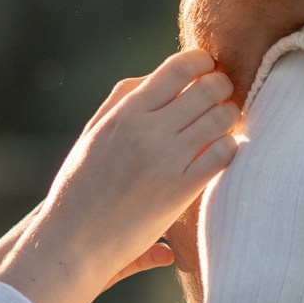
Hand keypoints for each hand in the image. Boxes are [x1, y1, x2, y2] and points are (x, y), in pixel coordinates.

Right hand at [0, 50, 239, 302]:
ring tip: (226, 125)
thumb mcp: (93, 134)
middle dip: (222, 87)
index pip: (177, 68)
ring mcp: (166, 158)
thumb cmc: (80, 187)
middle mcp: (148, 129)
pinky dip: (230, 147)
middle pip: (207, 88)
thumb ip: (120, 102)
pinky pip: (223, 153)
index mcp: (126, 112)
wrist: (73, 240)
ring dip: (230, 117)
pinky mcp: (181, 189)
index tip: (207, 69)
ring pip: (221, 118)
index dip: (201, 62)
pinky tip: (222, 153)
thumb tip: (151, 79)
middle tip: (224, 97)